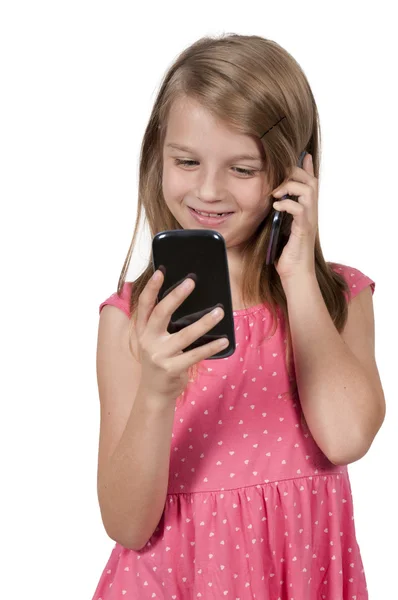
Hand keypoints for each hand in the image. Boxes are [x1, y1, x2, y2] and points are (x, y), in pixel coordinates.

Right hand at [134, 270, 227, 400]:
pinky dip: (211, 346)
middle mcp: (148, 341)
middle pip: (161, 313)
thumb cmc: (160, 360)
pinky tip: (224, 340)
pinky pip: (195, 355)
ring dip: (204, 322)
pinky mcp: (172, 369)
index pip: (145, 304)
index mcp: (143, 330)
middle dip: (176, 296)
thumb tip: (190, 301)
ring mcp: (159, 356)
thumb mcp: (156, 341)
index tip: (161, 271)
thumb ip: (165, 324)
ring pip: (184, 334)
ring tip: (219, 312)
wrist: (154, 393)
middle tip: (191, 282)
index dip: (152, 287)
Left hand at [271, 153, 317, 282]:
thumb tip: (272, 199)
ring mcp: (309, 220)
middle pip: (310, 181)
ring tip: (276, 194)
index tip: (301, 154)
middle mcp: (311, 212)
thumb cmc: (287, 252)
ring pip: (308, 190)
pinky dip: (287, 204)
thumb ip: (280, 211)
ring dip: (290, 186)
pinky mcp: (304, 230)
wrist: (295, 273)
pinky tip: (277, 207)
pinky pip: (300, 209)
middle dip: (294, 174)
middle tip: (277, 179)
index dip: (307, 167)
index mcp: (306, 210)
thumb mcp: (281, 226)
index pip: (310, 182)